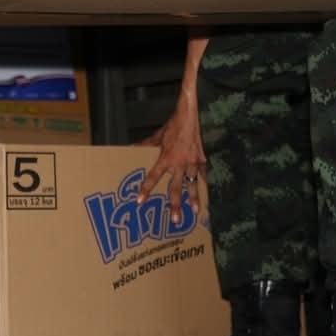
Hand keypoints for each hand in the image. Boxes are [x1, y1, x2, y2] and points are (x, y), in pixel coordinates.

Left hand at [138, 95, 206, 222]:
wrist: (190, 116)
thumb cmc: (172, 127)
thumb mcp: (157, 137)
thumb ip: (144, 146)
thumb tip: (130, 149)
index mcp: (166, 158)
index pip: (154, 177)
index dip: (146, 189)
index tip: (140, 201)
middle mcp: (180, 163)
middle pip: (176, 188)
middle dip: (175, 204)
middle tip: (174, 220)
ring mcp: (193, 163)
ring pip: (193, 185)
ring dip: (193, 199)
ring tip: (195, 212)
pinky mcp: (202, 160)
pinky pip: (202, 175)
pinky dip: (203, 184)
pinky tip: (205, 195)